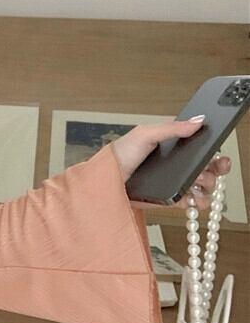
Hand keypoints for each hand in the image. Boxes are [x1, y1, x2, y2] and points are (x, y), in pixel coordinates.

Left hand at [109, 119, 231, 211]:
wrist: (105, 181)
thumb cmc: (119, 154)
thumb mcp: (144, 134)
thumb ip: (171, 128)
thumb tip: (197, 121)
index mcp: (171, 145)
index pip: (199, 147)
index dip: (212, 151)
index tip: (219, 154)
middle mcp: (175, 164)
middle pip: (206, 167)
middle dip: (214, 169)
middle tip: (210, 171)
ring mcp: (174, 182)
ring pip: (202, 185)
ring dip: (206, 186)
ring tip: (198, 184)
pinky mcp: (169, 199)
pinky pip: (190, 202)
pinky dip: (196, 202)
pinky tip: (192, 198)